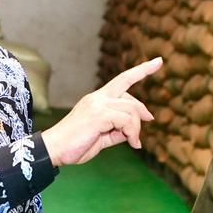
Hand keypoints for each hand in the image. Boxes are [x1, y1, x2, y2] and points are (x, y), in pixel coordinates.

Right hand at [41, 58, 161, 165]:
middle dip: (142, 105)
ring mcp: (98, 104)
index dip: (141, 70)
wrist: (54, 150)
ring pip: (131, 109)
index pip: (122, 80)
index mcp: (97, 100)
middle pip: (128, 88)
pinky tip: (132, 144)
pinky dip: (133, 133)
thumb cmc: (76, 145)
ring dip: (136, 128)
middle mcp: (97, 97)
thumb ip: (117, 131)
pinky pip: (127, 120)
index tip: (158, 62)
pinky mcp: (98, 114)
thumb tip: (132, 132)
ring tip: (134, 143)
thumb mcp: (102, 137)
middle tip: (150, 119)